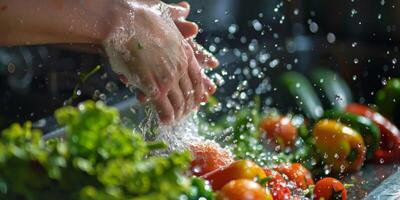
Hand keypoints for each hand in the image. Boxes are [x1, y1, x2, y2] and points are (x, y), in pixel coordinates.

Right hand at [106, 1, 213, 123]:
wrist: (121, 22)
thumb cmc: (138, 16)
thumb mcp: (163, 13)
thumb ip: (176, 16)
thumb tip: (186, 8)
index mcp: (184, 50)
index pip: (198, 76)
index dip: (199, 90)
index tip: (199, 99)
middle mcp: (181, 65)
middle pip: (190, 92)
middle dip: (190, 106)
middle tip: (187, 115)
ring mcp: (169, 77)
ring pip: (179, 102)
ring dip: (179, 114)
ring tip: (176, 121)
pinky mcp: (154, 87)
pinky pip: (163, 108)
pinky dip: (166, 117)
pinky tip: (166, 123)